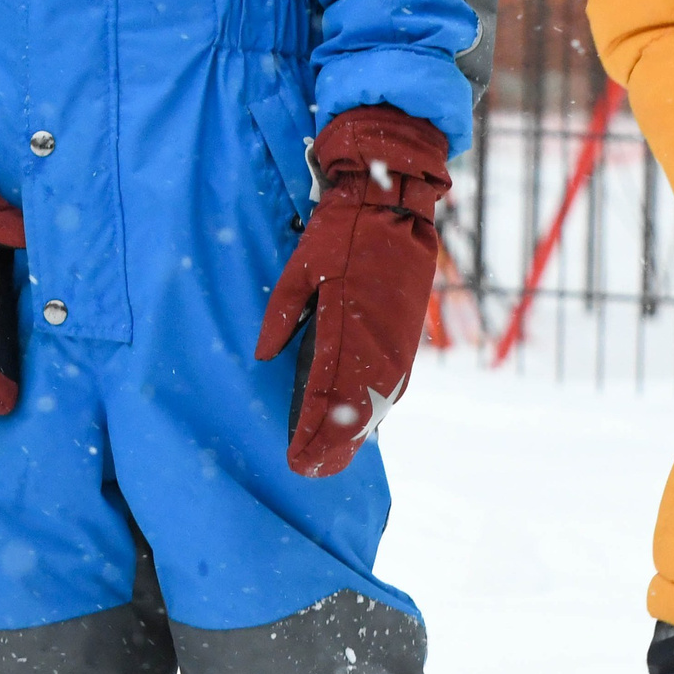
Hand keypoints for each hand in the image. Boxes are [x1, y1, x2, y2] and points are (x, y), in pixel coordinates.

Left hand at [255, 105, 450, 477]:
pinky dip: (377, 406)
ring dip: (358, 431)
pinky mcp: (408, 333)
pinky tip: (365, 421)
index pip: (329, 397)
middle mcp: (378, 344)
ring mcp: (399, 342)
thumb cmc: (341, 232)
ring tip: (336, 457)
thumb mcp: (301, 268)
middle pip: (358, 412)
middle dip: (335, 445)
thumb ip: (283, 315)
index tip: (298, 461)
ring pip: (379, 401)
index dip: (314, 434)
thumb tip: (265, 355)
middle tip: (313, 471)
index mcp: (347, 329)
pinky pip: (392, 382)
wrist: (394, 202)